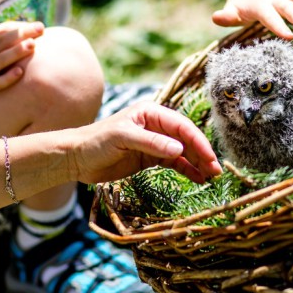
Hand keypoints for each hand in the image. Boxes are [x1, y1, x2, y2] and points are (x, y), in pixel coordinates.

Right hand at [0, 21, 43, 111]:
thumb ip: (0, 41)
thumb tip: (26, 30)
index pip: (3, 30)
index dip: (21, 26)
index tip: (38, 25)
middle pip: (4, 42)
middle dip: (23, 34)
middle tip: (41, 29)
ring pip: (0, 59)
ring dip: (16, 52)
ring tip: (32, 45)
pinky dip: (7, 77)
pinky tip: (19, 72)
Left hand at [70, 101, 222, 184]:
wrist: (76, 158)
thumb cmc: (96, 141)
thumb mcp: (123, 139)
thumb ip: (151, 143)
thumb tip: (180, 150)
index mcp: (150, 113)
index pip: (181, 126)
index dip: (197, 141)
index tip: (209, 157)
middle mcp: (155, 125)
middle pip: (185, 138)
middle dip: (201, 153)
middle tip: (216, 171)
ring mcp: (153, 142)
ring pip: (182, 152)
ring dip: (197, 162)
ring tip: (211, 177)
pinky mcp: (149, 158)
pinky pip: (173, 163)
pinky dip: (186, 170)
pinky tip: (198, 178)